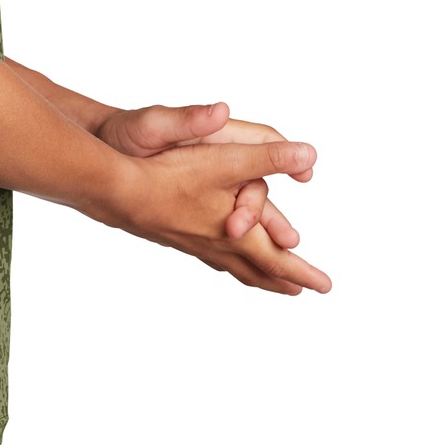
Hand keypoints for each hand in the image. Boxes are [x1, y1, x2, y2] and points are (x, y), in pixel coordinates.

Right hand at [92, 128, 331, 295]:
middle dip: (281, 279)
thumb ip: (270, 157)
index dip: (303, 272)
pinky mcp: (175, 235)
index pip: (279, 260)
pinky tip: (218, 255)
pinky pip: (210, 256)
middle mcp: (217, 246)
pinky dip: (225, 261)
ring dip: (254, 274)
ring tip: (265, 280)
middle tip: (300, 290)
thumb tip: (309, 154)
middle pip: (257, 271)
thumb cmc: (171, 175)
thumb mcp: (228, 160)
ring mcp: (194, 243)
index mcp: (236, 235)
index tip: (325, 286)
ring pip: (232, 266)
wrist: (119, 192)